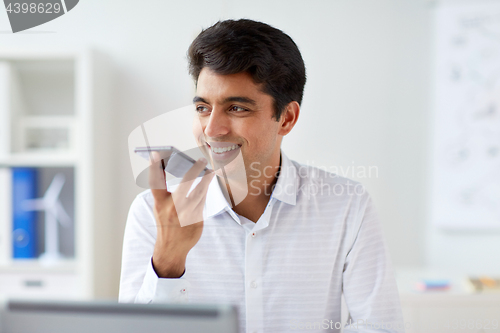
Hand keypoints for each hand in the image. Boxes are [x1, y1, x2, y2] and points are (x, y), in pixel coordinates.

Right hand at [148, 151, 214, 277]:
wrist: (172, 248)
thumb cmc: (166, 222)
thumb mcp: (160, 207)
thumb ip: (165, 191)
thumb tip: (174, 171)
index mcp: (160, 204)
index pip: (155, 183)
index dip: (153, 168)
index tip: (155, 153)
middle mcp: (172, 209)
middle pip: (185, 186)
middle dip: (194, 171)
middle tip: (201, 160)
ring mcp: (185, 215)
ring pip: (199, 193)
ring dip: (205, 180)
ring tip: (209, 170)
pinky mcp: (196, 220)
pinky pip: (202, 202)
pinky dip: (205, 191)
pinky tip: (208, 183)